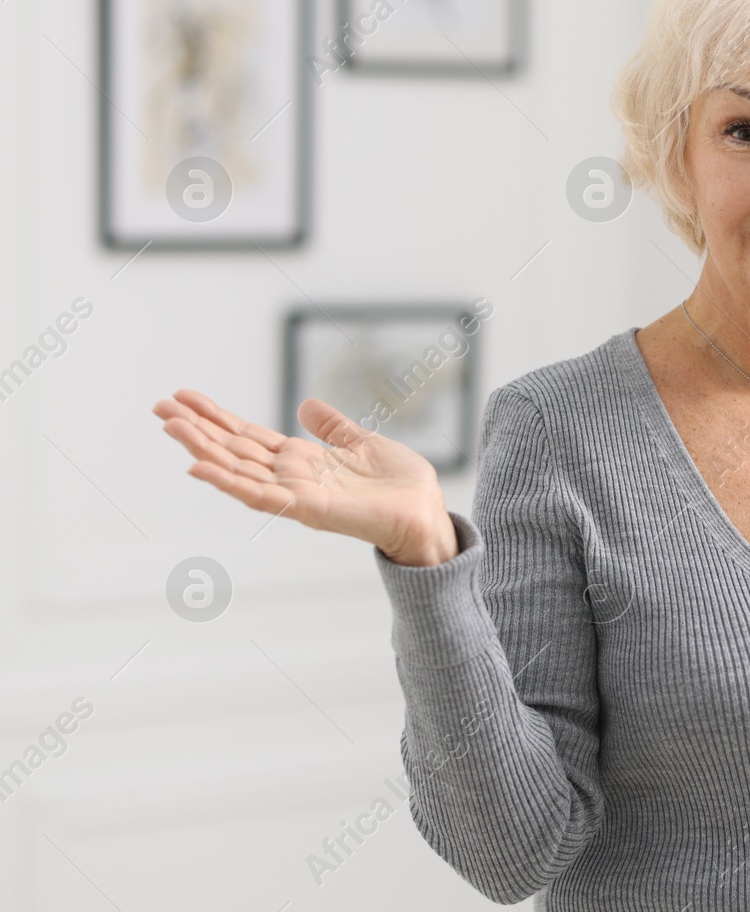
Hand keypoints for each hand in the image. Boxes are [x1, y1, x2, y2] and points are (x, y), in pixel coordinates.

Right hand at [152, 389, 458, 566]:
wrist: (427, 514)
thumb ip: (333, 427)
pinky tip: (199, 468)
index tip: (184, 397)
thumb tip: (307, 405)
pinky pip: (260, 496)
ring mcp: (295, 495)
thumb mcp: (362, 443)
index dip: (217, 417)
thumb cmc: (400, 486)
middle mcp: (291, 478)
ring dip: (202, 449)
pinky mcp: (307, 509)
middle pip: (233, 450)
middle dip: (197, 429)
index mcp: (302, 461)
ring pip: (237, 470)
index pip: (248, 436)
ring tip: (171, 426)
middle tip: (160, 407)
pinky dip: (228, 482)